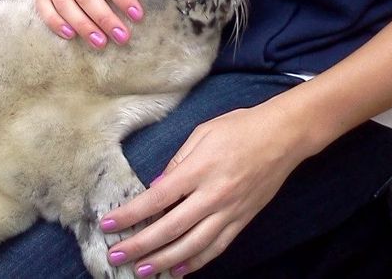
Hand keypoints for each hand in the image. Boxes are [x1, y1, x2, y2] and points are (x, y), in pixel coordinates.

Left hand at [99, 103, 304, 275]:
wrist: (282, 135)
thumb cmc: (240, 126)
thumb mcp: (203, 132)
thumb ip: (178, 160)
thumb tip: (157, 185)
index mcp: (198, 169)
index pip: (156, 198)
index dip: (130, 214)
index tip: (109, 224)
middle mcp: (212, 195)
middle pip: (170, 228)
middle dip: (140, 245)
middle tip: (116, 256)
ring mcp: (229, 211)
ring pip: (192, 246)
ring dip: (164, 261)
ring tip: (142, 270)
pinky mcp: (243, 220)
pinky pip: (217, 247)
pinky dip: (197, 262)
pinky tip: (180, 270)